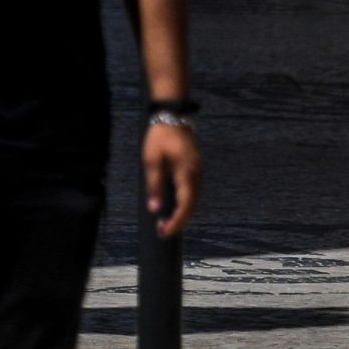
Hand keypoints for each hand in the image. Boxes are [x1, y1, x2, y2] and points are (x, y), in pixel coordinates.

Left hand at [143, 121, 200, 238]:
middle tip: (162, 232)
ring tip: (166, 223)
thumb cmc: (160, 137)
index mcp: (186, 172)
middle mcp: (196, 173)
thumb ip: (154, 185)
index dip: (176, 220)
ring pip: (194, 198)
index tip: (163, 232)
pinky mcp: (194, 168)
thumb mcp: (152, 161)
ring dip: (183, 213)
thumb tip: (154, 208)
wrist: (172, 117)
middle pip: (193, 204)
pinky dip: (185, 203)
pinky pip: (193, 191)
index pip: (185, 203)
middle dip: (180, 221)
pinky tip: (174, 208)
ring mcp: (197, 170)